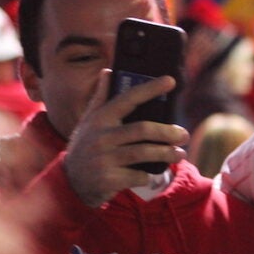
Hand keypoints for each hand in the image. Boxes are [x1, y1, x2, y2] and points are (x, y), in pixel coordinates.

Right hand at [64, 70, 188, 206]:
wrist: (70, 182)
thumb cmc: (86, 146)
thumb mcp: (89, 121)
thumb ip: (101, 98)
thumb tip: (108, 71)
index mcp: (100, 118)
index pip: (128, 98)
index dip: (150, 89)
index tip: (171, 80)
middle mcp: (101, 137)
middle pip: (142, 129)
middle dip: (167, 132)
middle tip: (184, 135)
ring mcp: (104, 159)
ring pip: (144, 153)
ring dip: (167, 153)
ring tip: (180, 154)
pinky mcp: (108, 180)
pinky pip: (139, 175)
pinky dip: (149, 174)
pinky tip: (154, 173)